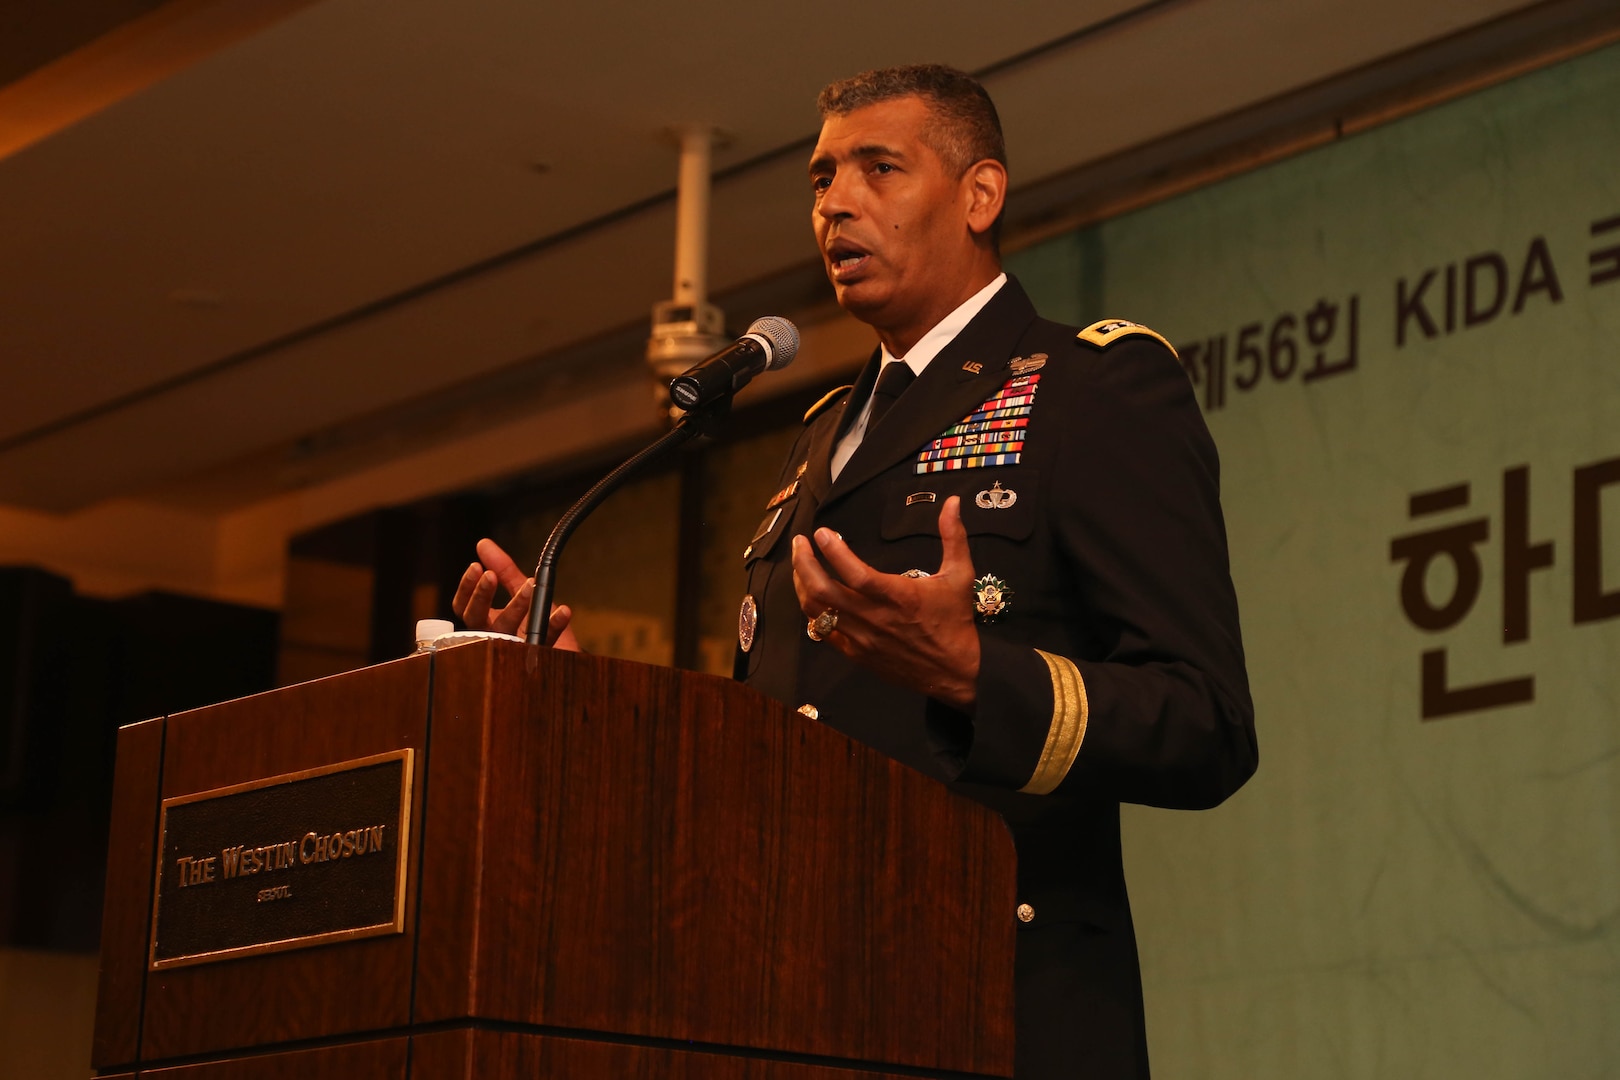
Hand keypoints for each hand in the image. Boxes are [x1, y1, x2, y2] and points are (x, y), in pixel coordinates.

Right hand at [451, 538, 579, 648]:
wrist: (565, 651)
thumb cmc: (538, 621)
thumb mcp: (521, 590)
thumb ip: (503, 570)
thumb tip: (483, 543)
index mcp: (485, 622)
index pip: (464, 607)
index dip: (467, 588)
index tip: (476, 567)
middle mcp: (494, 637)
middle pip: (477, 620)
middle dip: (482, 596)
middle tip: (491, 576)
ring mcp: (514, 651)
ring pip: (506, 633)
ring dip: (516, 606)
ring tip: (530, 586)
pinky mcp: (538, 658)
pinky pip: (544, 641)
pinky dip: (554, 624)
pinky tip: (562, 610)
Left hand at [791, 496, 979, 709]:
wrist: (953, 674)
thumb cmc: (955, 622)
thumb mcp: (960, 575)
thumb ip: (953, 536)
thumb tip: (953, 502)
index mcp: (898, 597)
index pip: (856, 574)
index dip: (834, 552)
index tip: (821, 532)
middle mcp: (875, 618)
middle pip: (824, 591)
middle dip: (804, 564)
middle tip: (800, 542)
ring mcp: (861, 638)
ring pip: (817, 611)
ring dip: (802, 584)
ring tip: (800, 563)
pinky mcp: (856, 653)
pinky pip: (822, 632)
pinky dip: (811, 611)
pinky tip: (810, 594)